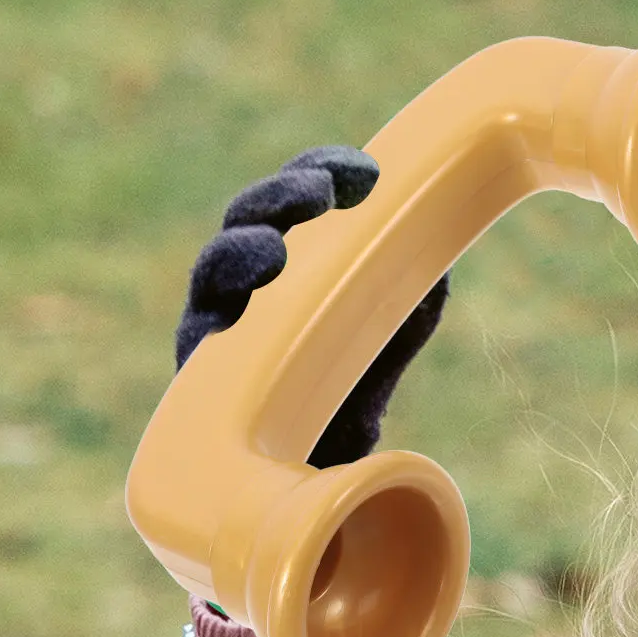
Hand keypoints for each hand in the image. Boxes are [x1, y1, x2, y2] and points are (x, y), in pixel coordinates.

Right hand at [174, 144, 449, 467]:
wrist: (326, 464)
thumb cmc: (354, 386)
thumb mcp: (393, 334)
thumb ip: (415, 296)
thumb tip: (440, 261)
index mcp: (291, 250)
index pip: (299, 196)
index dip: (323, 172)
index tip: (365, 173)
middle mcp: (248, 275)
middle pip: (250, 217)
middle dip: (282, 197)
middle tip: (319, 194)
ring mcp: (217, 319)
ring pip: (215, 270)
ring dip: (241, 250)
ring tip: (272, 250)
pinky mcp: (199, 372)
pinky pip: (196, 340)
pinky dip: (214, 320)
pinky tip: (232, 313)